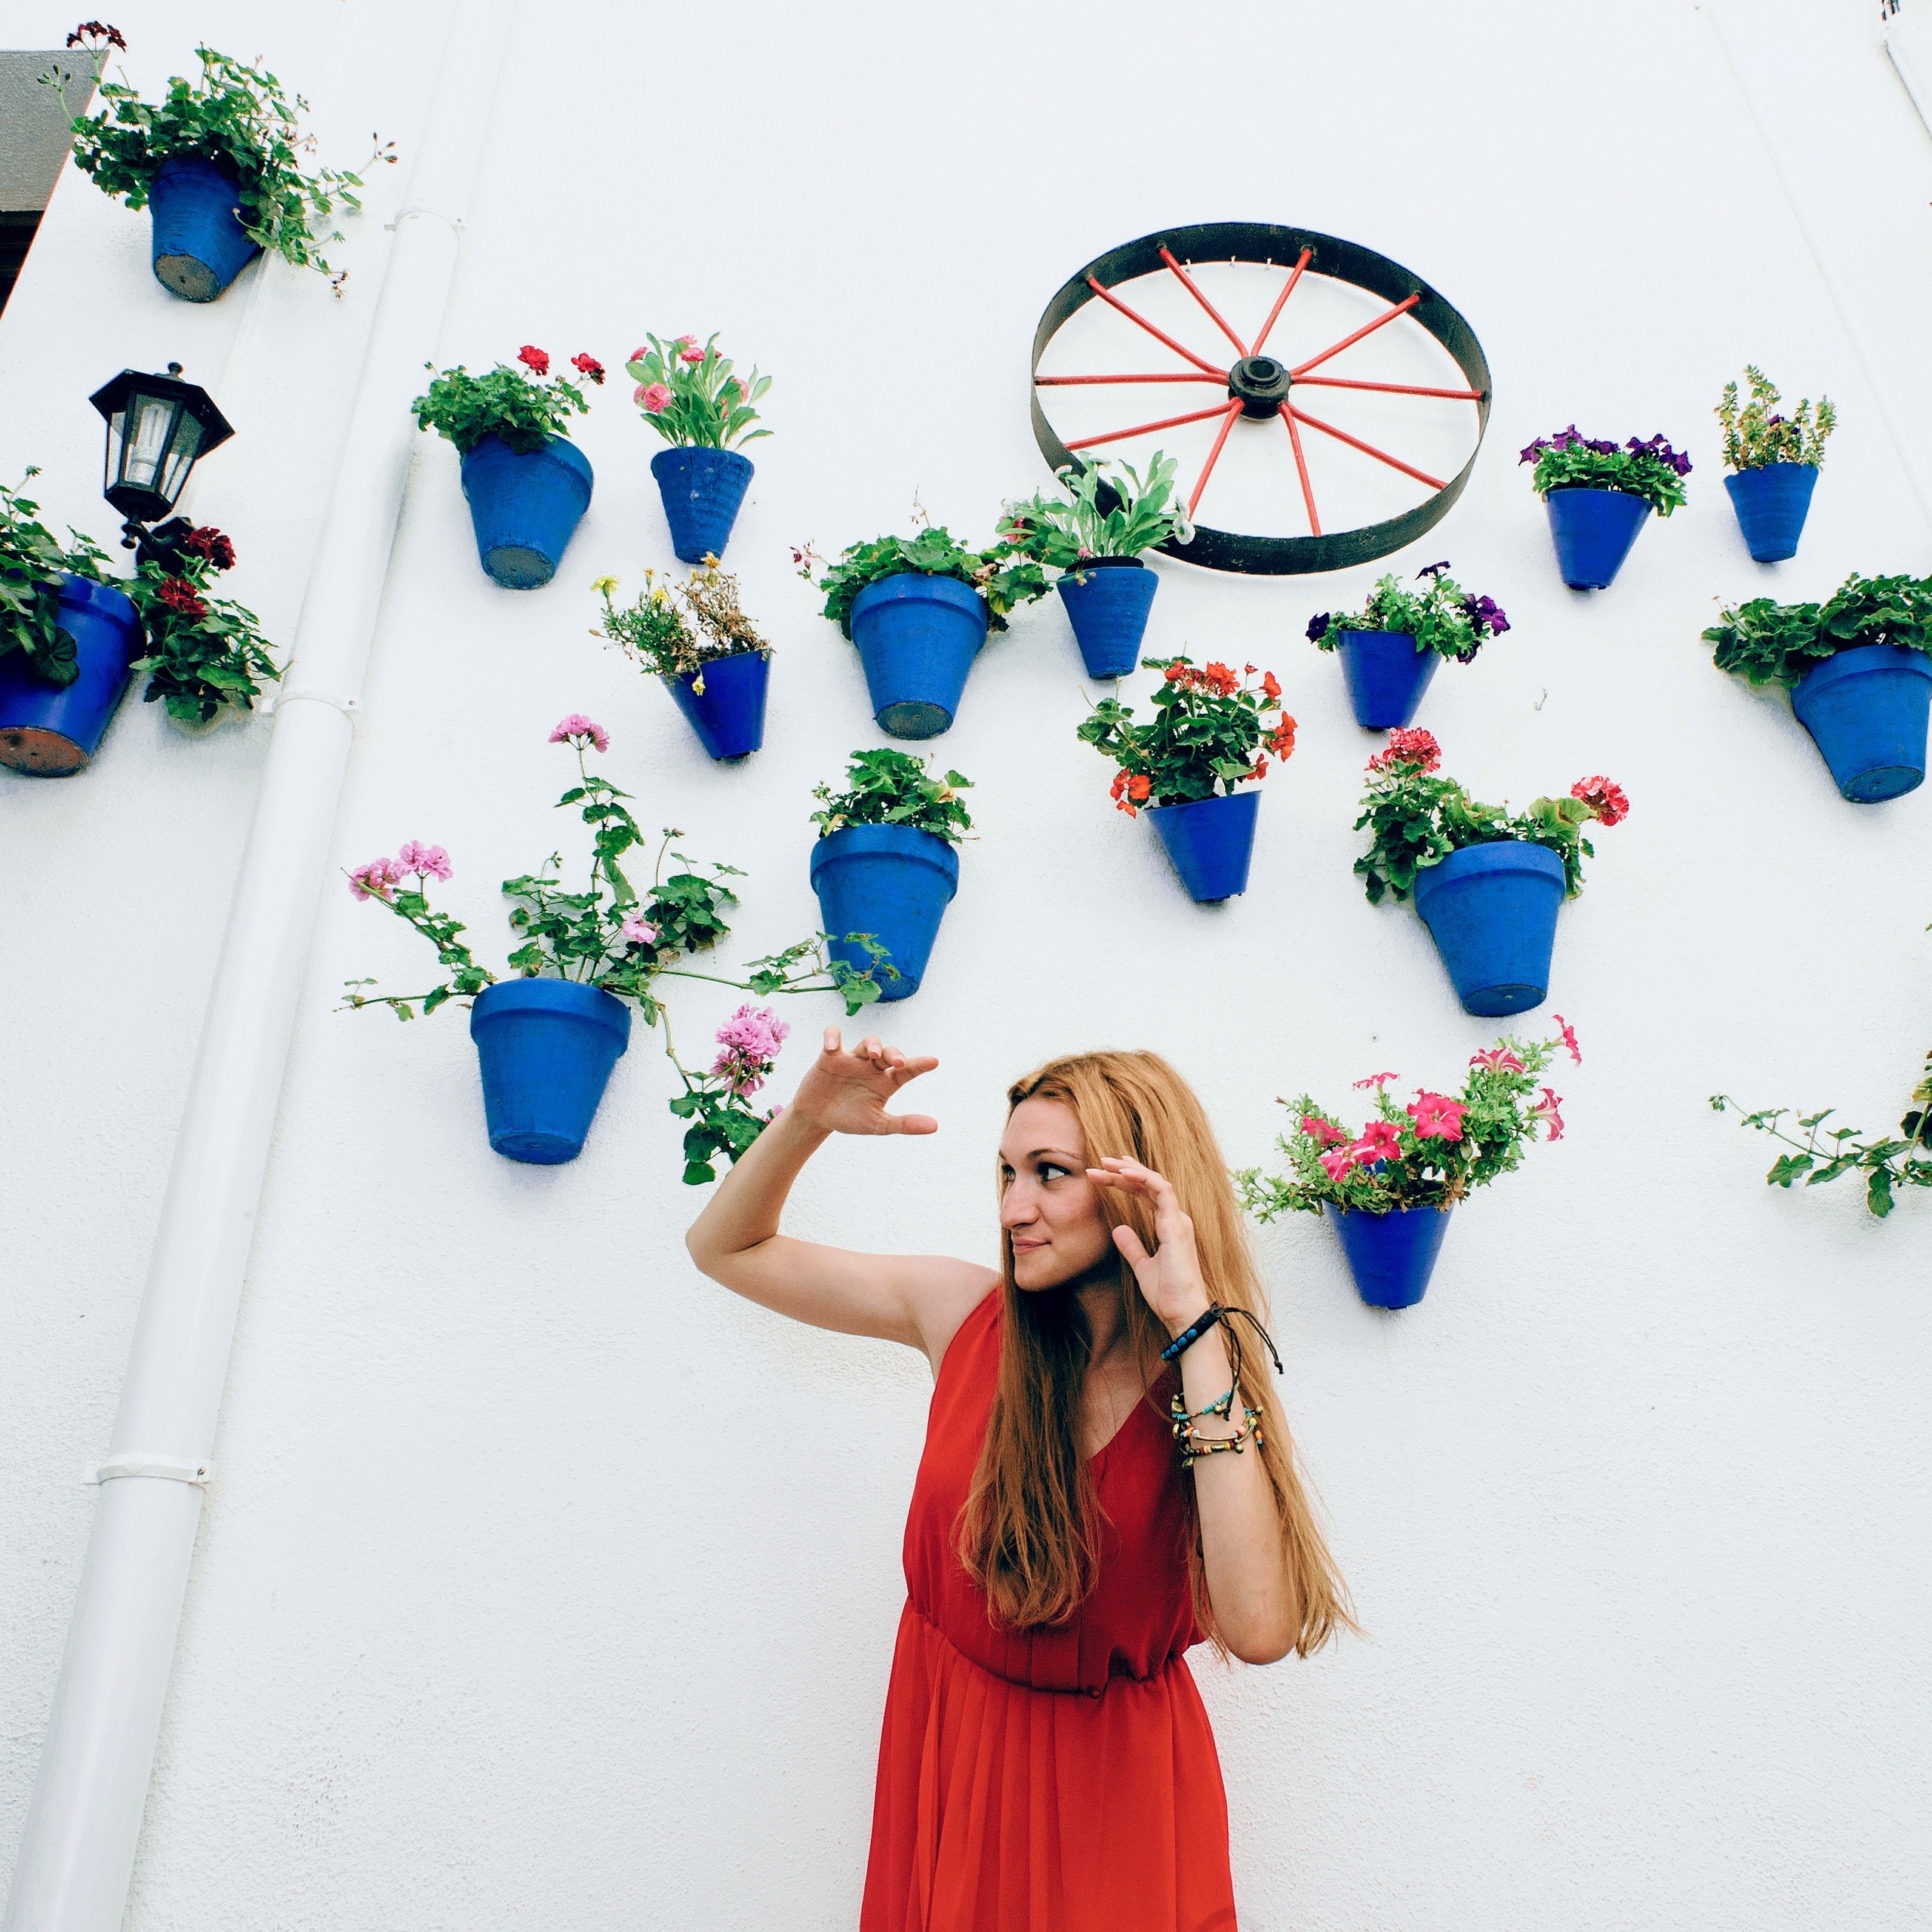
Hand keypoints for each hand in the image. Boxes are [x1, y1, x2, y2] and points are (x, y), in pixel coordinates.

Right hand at [788, 1029, 938, 1137]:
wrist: (818, 1117)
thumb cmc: (851, 1118)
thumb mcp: (878, 1124)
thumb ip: (905, 1124)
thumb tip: (934, 1126)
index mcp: (886, 1081)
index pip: (907, 1070)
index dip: (920, 1064)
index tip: (934, 1062)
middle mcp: (872, 1067)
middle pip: (888, 1052)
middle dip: (894, 1053)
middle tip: (898, 1062)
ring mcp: (852, 1059)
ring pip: (867, 1042)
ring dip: (872, 1044)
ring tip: (873, 1053)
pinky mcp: (829, 1056)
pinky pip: (832, 1037)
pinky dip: (832, 1037)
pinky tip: (831, 1047)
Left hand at [1088, 1156, 1211, 1333]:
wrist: (1182, 1314)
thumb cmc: (1167, 1295)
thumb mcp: (1142, 1267)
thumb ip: (1132, 1246)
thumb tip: (1118, 1229)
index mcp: (1169, 1227)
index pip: (1147, 1195)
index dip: (1127, 1181)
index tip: (1105, 1172)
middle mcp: (1176, 1219)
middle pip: (1148, 1185)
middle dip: (1124, 1171)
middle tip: (1100, 1162)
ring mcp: (1178, 1220)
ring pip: (1155, 1182)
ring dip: (1130, 1170)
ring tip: (1106, 1163)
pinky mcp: (1176, 1226)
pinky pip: (1162, 1191)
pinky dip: (1144, 1179)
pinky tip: (1124, 1173)